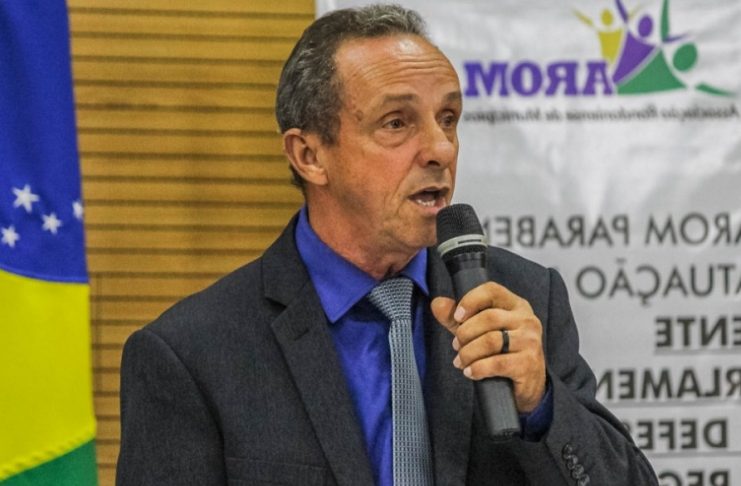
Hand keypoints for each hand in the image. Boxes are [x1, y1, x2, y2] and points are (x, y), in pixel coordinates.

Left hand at [431, 282, 545, 412]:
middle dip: (465, 333)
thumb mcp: (478, 331)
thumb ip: (457, 318)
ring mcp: (530, 342)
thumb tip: (437, 303)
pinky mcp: (528, 364)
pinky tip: (470, 372)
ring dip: (468, 352)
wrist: (528, 384)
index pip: (492, 291)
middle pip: (489, 317)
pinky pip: (497, 363)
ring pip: (491, 341)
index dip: (470, 300)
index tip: (457, 317)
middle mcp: (527, 320)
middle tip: (456, 345)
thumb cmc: (502, 352)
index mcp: (516, 306)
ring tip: (460, 361)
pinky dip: (478, 368)